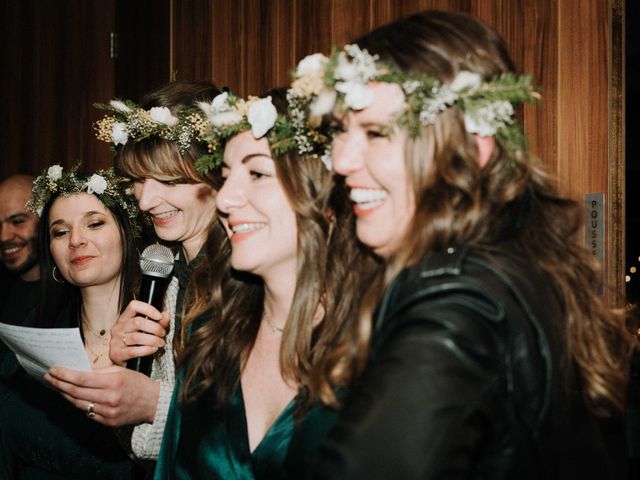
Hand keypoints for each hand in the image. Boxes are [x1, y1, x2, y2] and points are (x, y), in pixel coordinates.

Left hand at [44, 365, 160, 426]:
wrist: (154, 403)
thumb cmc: (138, 383)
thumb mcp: (121, 372)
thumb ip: (100, 372)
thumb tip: (79, 371)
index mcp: (113, 382)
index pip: (82, 379)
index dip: (65, 374)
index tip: (53, 369)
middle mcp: (109, 398)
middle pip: (76, 392)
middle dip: (59, 384)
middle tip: (49, 377)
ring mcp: (108, 412)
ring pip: (79, 404)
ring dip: (65, 395)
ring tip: (57, 387)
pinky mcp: (108, 422)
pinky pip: (87, 413)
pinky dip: (78, 404)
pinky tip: (72, 398)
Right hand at [109, 300, 169, 365]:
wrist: (124, 362)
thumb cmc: (137, 343)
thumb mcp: (148, 330)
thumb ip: (159, 322)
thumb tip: (166, 315)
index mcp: (124, 318)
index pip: (133, 306)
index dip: (148, 309)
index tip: (159, 316)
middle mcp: (118, 327)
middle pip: (137, 322)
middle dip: (155, 328)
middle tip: (163, 334)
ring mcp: (115, 341)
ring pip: (136, 337)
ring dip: (153, 340)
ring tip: (161, 343)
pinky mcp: (116, 354)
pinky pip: (133, 351)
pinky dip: (147, 350)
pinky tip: (153, 349)